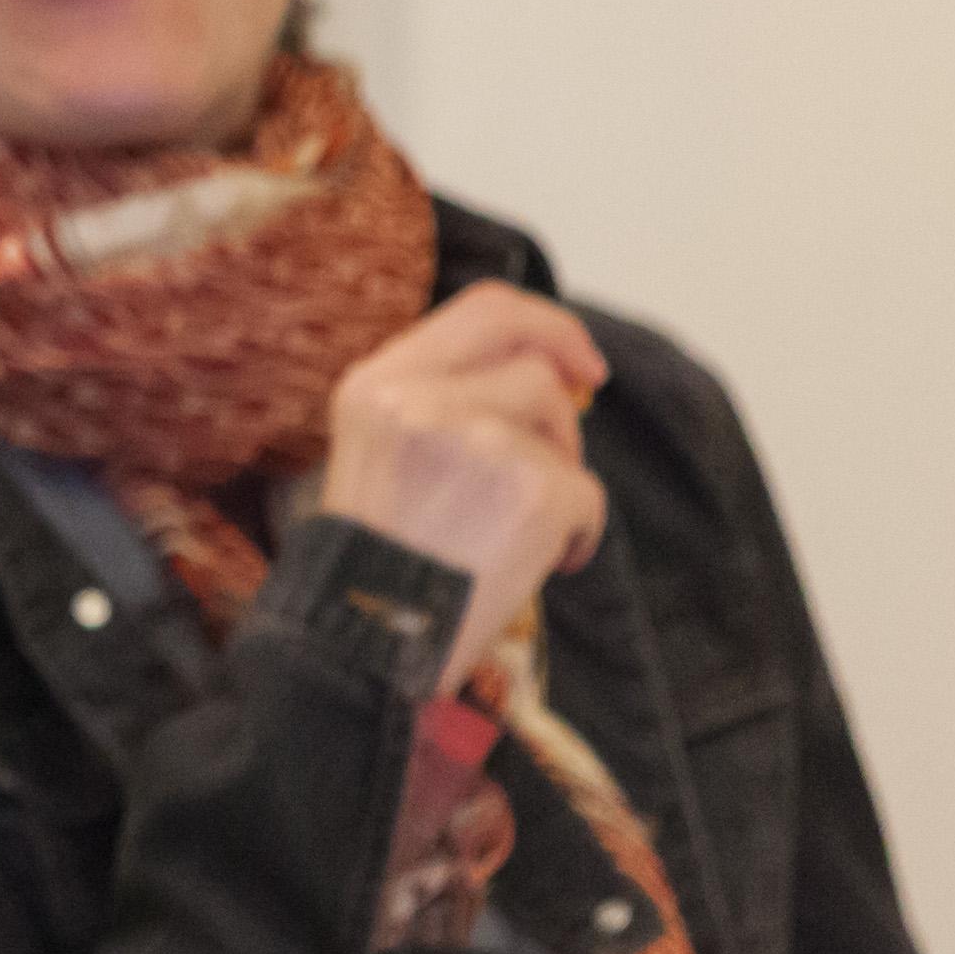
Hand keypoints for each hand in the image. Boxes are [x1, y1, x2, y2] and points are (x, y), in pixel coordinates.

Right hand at [312, 285, 612, 697]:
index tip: (575, 357)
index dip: (544, 324)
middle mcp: (421, 399)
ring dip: (559, 472)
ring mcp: (478, 441)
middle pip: (532, 359)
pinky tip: (538, 566)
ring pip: (560, 430)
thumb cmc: (376, 563)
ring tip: (520, 528)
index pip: (482, 309)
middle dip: (570, 381)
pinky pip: (587, 495)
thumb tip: (552, 374)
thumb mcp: (379, 454)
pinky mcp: (531, 491)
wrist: (365, 644)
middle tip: (589, 399)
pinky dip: (577, 534)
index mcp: (376, 385)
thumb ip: (439, 403)